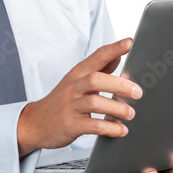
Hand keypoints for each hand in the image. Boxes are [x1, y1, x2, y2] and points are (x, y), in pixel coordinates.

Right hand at [17, 38, 140, 155]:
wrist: (35, 123)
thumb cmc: (61, 101)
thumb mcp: (76, 81)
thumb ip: (98, 69)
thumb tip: (117, 56)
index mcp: (77, 74)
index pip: (97, 56)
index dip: (113, 48)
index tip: (129, 42)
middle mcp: (74, 87)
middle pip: (96, 79)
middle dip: (119, 84)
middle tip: (138, 92)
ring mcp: (71, 106)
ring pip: (95, 102)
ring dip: (116, 108)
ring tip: (130, 114)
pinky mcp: (71, 124)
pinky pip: (93, 126)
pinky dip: (109, 128)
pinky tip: (120, 130)